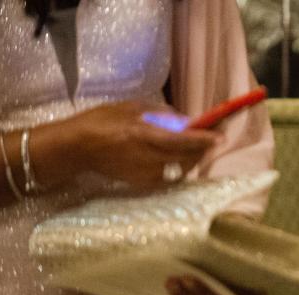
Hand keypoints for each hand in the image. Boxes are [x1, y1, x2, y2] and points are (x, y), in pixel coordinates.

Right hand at [49, 101, 221, 187]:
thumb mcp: (131, 107)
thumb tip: (185, 120)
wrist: (77, 148)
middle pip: (187, 157)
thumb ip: (160, 113)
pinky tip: (173, 158)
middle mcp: (148, 157)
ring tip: (192, 147)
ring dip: (191, 158)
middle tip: (210, 139)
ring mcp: (146, 173)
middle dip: (202, 149)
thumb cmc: (102, 121)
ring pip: (181, 168)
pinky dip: (177, 166)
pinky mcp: (143, 183)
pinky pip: (169, 176)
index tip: (221, 137)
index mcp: (144, 135)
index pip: (183, 140)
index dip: (204, 139)